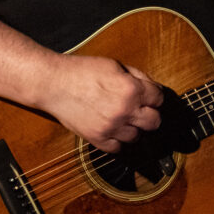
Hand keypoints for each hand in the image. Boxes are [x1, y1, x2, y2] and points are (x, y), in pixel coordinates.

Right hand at [39, 55, 163, 152]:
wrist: (54, 83)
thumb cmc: (81, 71)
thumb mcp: (114, 65)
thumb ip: (137, 77)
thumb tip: (151, 88)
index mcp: (131, 89)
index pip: (159, 98)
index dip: (154, 96)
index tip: (149, 96)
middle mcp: (124, 110)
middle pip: (154, 122)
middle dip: (150, 114)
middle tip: (141, 109)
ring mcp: (111, 127)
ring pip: (137, 136)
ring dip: (133, 127)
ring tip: (122, 118)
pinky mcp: (97, 138)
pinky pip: (117, 148)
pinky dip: (117, 140)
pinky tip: (112, 128)